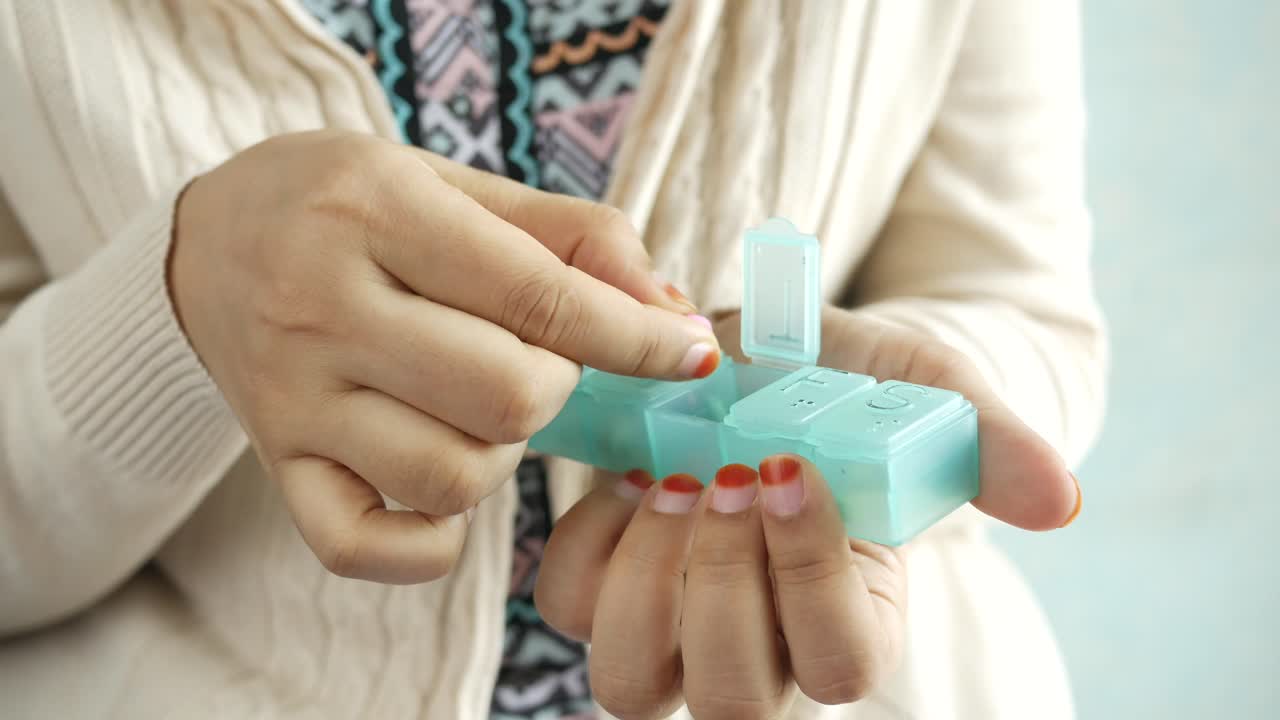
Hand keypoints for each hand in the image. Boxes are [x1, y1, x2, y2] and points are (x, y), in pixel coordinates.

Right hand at [169, 129, 718, 583]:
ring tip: (479, 405)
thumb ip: (575, 237)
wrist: (208, 240)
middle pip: (508, 397)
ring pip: (453, 476)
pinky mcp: (278, 463)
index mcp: (375, 211)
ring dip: (503, 451)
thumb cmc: (350, 203)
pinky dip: (433, 538)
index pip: (540, 297)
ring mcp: (292, 398)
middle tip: (540, 357)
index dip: (639, 337)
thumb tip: (674, 314)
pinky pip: (366, 546)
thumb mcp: (457, 182)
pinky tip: (445, 483)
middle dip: (561, 385)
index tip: (690, 352)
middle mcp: (320, 306)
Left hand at [535, 307, 1080, 717]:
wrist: (769, 357)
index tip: (791, 470)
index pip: (844, 663)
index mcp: (857, 617)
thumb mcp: (929, 395)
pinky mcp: (609, 583)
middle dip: (723, 586)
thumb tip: (1059, 501)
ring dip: (645, 581)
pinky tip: (626, 473)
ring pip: (634, 682)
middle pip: (734, 701)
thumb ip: (989, 443)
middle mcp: (766, 646)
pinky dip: (585, 543)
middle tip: (727, 476)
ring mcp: (677, 624)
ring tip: (669, 480)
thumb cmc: (856, 385)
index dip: (811, 580)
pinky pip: (570, 606)